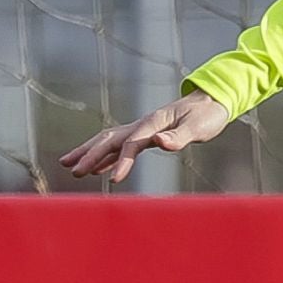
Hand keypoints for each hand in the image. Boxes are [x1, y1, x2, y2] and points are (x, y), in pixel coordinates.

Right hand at [58, 90, 230, 182]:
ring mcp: (143, 129)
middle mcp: (144, 125)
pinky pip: (120, 146)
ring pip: (110, 141)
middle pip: (110, 139)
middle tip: (72, 171)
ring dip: (90, 153)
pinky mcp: (147, 135)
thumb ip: (179, 135)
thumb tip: (158, 142)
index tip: (115, 181)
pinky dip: (107, 157)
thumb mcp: (199, 126)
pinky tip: (98, 168)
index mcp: (153, 123)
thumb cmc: (208, 114)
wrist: (214, 100)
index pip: (131, 144)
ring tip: (69, 165)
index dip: (122, 162)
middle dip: (90, 154)